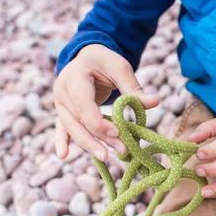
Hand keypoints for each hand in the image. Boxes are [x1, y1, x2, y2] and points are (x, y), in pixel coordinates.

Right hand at [53, 44, 159, 160]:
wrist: (86, 58)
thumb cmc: (104, 62)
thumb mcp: (119, 67)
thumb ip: (133, 87)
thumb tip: (155, 102)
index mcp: (74, 76)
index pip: (84, 104)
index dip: (98, 121)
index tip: (118, 132)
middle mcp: (62, 91)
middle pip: (79, 120)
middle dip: (99, 137)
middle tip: (121, 150)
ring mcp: (60, 103)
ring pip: (72, 128)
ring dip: (89, 144)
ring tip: (105, 157)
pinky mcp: (63, 112)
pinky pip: (62, 129)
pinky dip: (62, 142)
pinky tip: (62, 155)